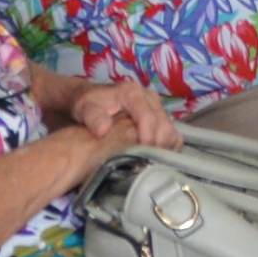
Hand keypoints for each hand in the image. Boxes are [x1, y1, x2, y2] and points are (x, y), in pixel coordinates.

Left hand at [65, 82, 180, 151]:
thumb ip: (93, 117)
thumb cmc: (87, 104)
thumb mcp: (84, 107)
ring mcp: (156, 107)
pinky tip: (155, 158)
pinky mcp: (160, 117)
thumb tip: (103, 130)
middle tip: (144, 163)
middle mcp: (149, 97)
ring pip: (171, 131)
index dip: (147, 138)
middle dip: (157, 146)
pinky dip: (168, 148)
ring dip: (164, 149)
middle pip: (164, 125)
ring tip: (149, 162)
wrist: (89, 100)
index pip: (148, 117)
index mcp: (133, 92)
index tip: (140, 155)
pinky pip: (173, 134)